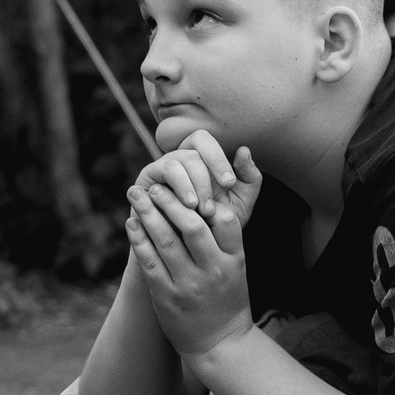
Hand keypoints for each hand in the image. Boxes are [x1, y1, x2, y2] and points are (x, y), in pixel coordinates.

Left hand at [124, 182, 251, 357]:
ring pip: (165, 241)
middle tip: (155, 185)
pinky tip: (131, 223)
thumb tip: (205, 202)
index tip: (189, 185)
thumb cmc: (227, 298)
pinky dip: (138, 240)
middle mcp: (212, 271)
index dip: (206, 199)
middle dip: (170, 201)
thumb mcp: (237, 267)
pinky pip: (149, 262)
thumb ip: (224, 239)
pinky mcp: (166, 297)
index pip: (225, 220)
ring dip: (148, 213)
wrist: (219, 343)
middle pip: (191, 226)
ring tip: (137, 195)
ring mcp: (188, 285)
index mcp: (234, 261)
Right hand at [134, 131, 261, 250]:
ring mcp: (161, 168)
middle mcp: (181, 158)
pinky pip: (161, 172)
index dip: (219, 158)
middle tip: (213, 203)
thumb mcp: (239, 204)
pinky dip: (178, 187)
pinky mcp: (145, 182)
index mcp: (202, 158)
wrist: (190, 254)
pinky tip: (187, 207)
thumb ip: (249, 179)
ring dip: (192, 184)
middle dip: (207, 174)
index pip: (207, 140)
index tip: (230, 184)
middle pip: (194, 142)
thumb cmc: (216, 228)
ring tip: (200, 209)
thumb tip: (244, 150)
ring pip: (178, 160)